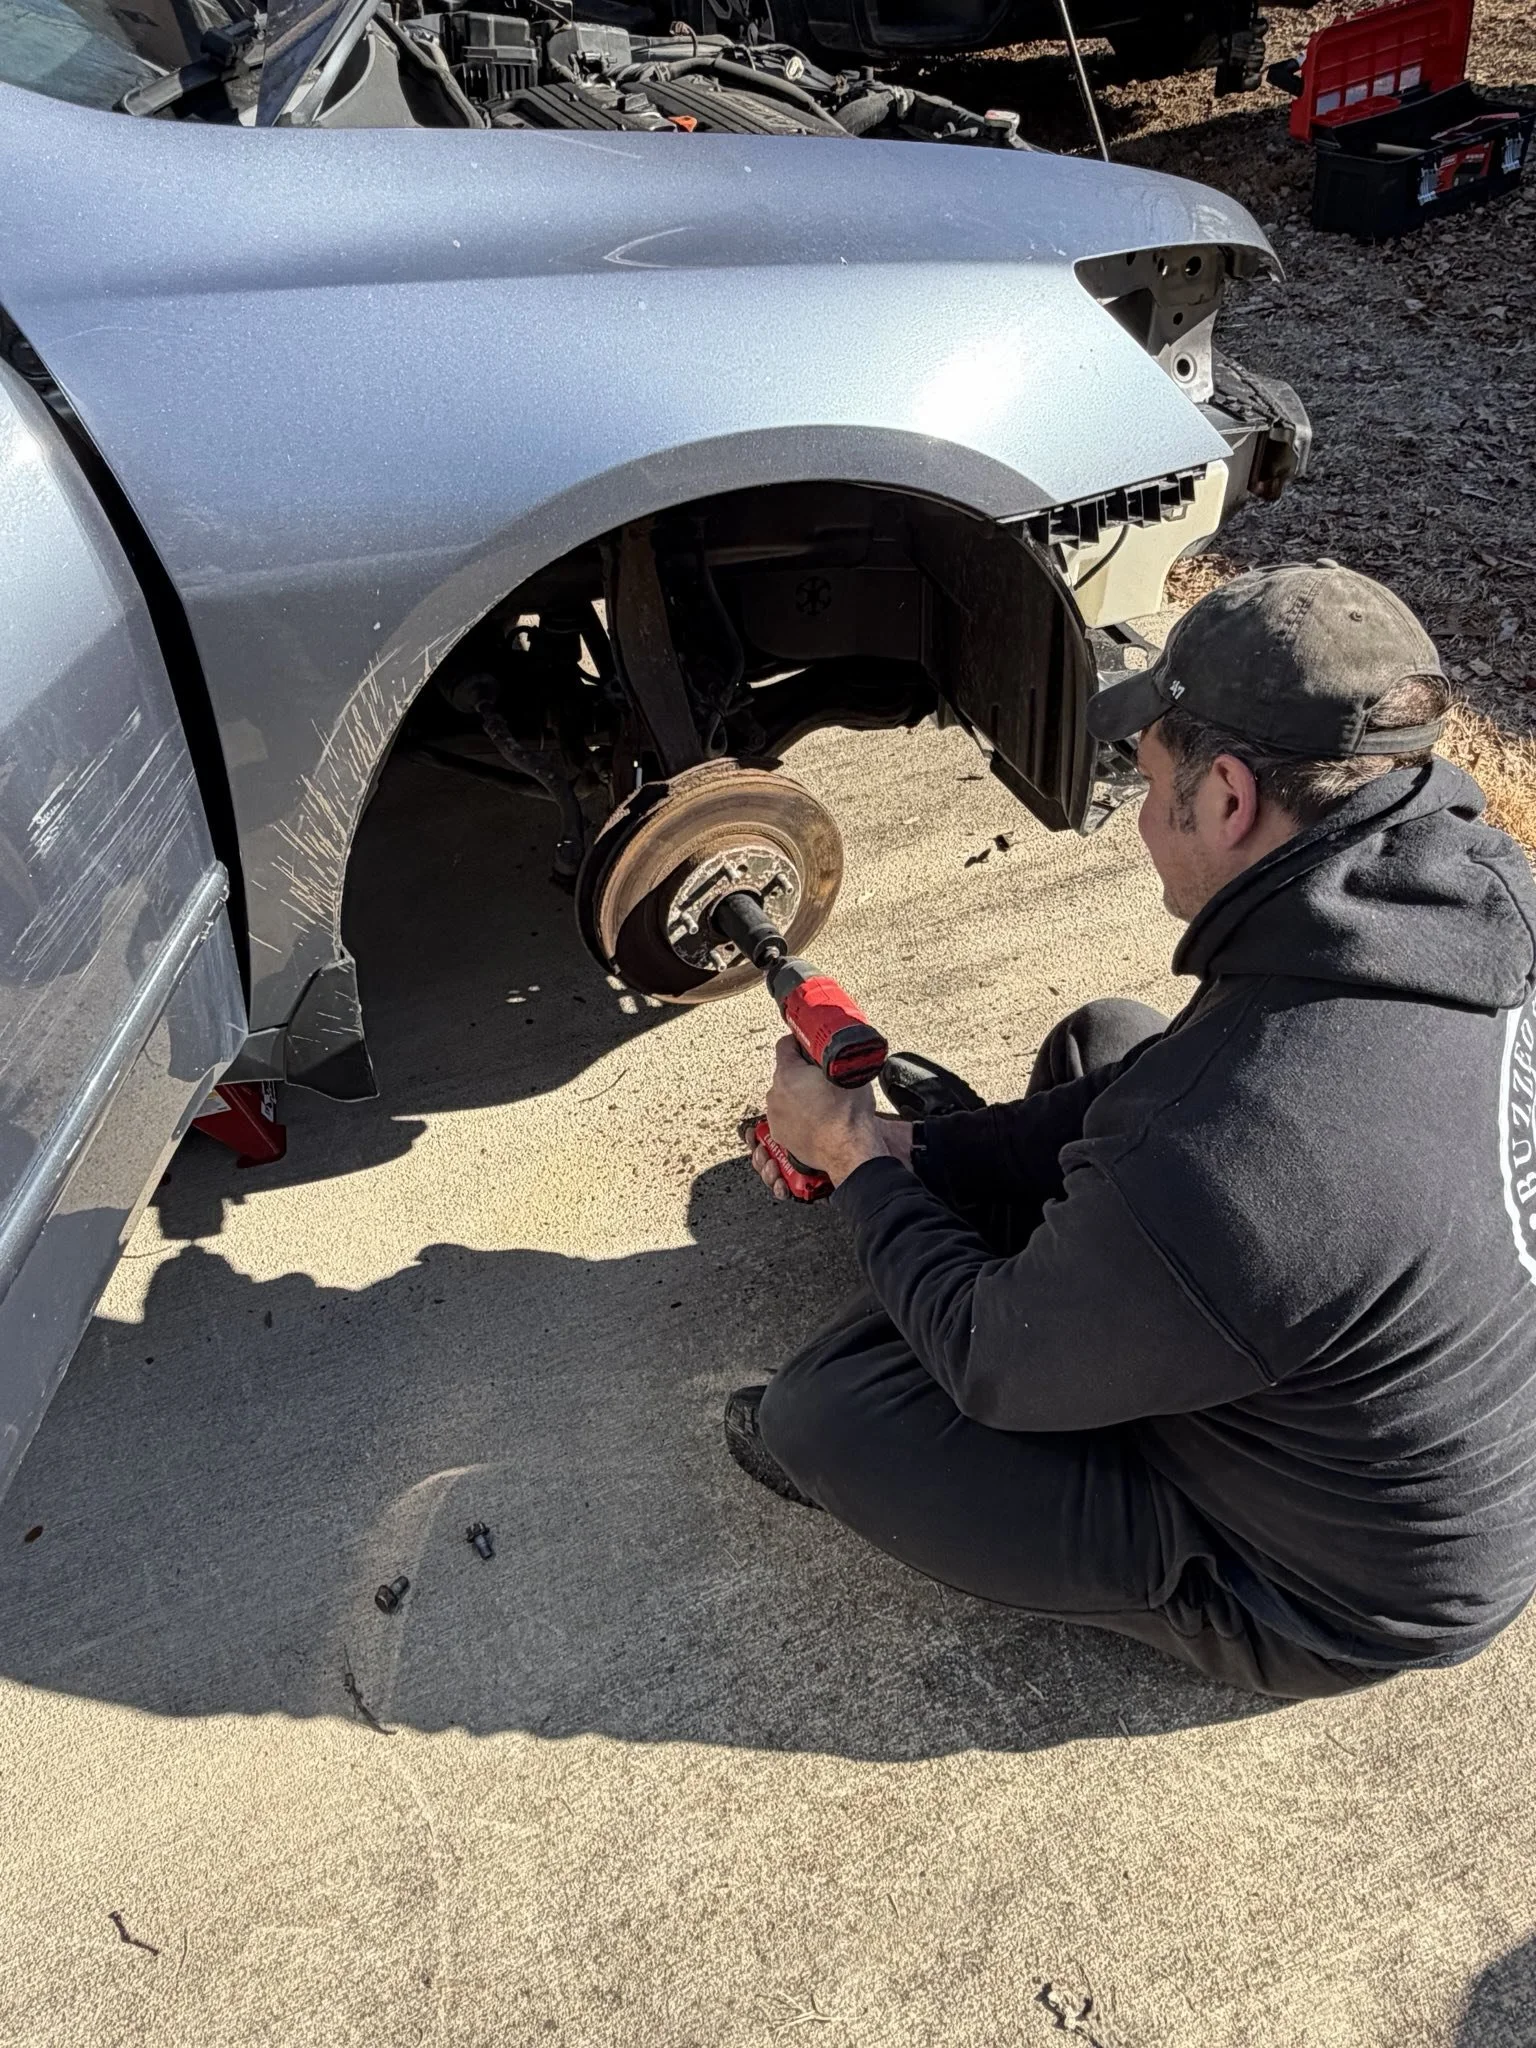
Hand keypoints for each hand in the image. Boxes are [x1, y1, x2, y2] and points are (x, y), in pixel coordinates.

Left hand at [749, 1038, 914, 1197]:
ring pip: (785, 1096)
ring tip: (820, 1102)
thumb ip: (833, 1055)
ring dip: (798, 1095)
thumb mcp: (848, 1072)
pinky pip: (786, 1116)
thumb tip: (832, 1047)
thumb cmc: (849, 1115)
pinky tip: (815, 1118)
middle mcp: (775, 1095)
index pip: (785, 1045)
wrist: (849, 1150)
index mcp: (788, 1075)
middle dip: (801, 1072)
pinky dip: (796, 1115)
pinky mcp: (780, 1134)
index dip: (800, 1042)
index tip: (809, 1047)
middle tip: (822, 1078)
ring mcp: (775, 1117)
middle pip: (785, 1072)